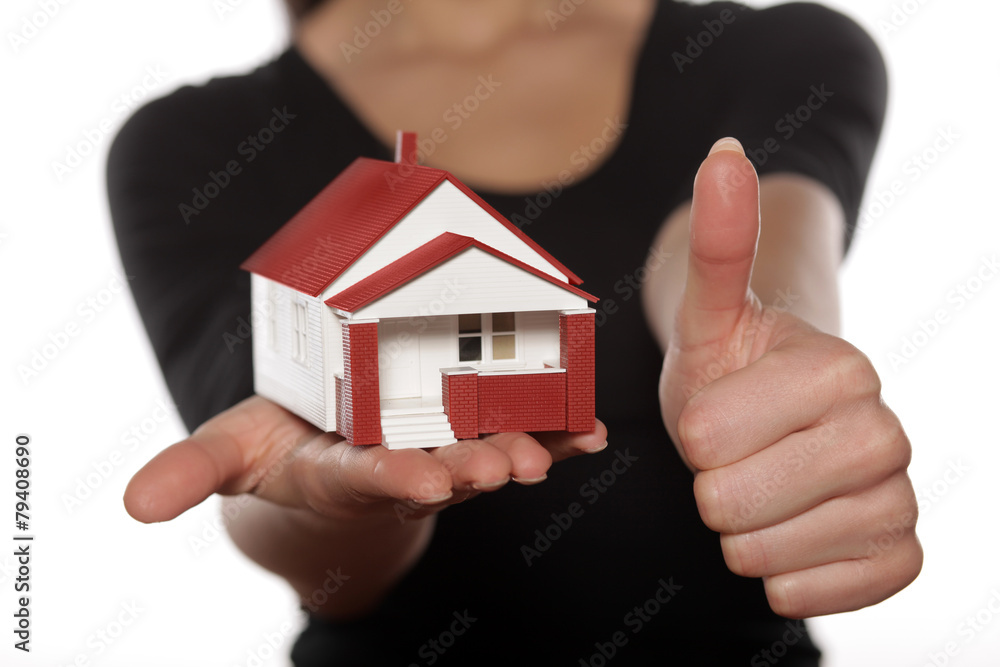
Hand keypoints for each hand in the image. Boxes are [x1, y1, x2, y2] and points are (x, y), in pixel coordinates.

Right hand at [124, 395, 607, 523]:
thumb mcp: (232, 453)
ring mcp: (441, 451)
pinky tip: (591, 434)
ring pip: (486, 452)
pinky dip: (557, 437)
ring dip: (522, 453)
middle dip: (473, 467)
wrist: (333, 457)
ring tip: (550, 452)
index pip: (369, 477)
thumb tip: (134, 505)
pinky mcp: (470, 435)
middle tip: (502, 466)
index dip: (394, 478)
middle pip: (441, 468)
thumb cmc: (283, 449)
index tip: (424, 479)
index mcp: (344, 470)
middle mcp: (401, 464)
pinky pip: (520, 435)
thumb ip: (192, 471)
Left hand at [659, 139, 921, 617]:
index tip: (715, 415)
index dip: (691, 436)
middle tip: (733, 458)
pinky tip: (789, 537)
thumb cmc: (730, 372)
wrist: (774, 425)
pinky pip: (826, 593)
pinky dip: (786, 578)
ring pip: (770, 555)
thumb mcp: (710, 315)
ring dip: (741, 533)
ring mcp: (899, 496)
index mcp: (841, 369)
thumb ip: (717, 243)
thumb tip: (723, 151)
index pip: (706, 439)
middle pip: (734, 501)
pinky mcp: (901, 553)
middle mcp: (886, 431)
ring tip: (759, 492)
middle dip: (709, 487)